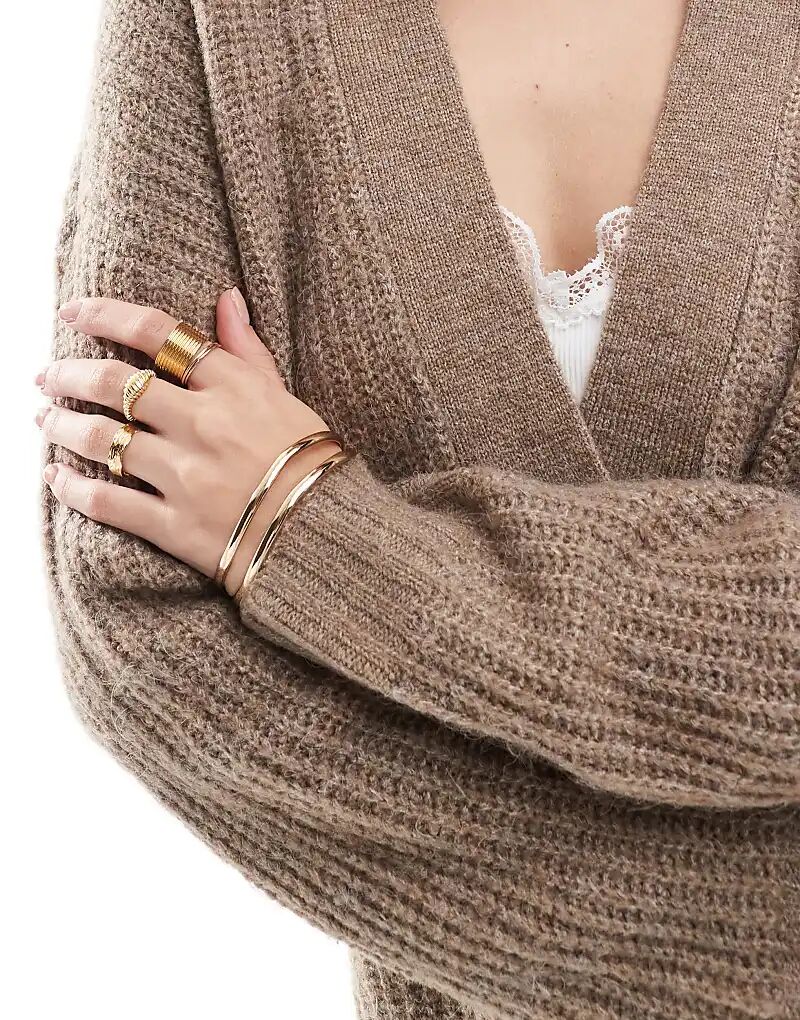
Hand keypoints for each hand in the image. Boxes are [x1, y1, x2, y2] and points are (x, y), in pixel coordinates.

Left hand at [38, 289, 338, 595]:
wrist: (327, 537)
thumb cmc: (310, 462)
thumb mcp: (284, 396)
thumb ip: (247, 350)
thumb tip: (225, 298)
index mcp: (232, 386)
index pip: (156, 333)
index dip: (104, 314)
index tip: (73, 312)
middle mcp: (203, 424)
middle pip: (113, 383)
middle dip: (68, 374)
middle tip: (47, 376)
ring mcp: (186, 476)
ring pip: (101, 440)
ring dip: (61, 426)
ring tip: (45, 421)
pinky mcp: (175, 526)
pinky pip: (108, 502)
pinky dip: (72, 488)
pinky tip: (57, 478)